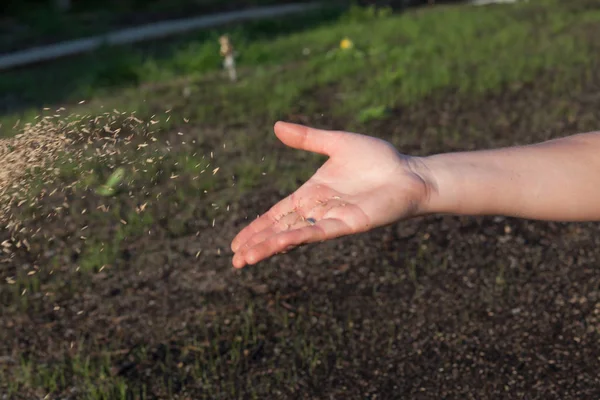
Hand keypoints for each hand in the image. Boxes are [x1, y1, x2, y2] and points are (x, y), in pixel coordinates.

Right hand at [230, 122, 431, 267]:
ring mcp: (331, 219)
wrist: (409, 172)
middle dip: (257, 244)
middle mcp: (318, 210)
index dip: (257, 228)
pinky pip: (318, 231)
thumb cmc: (378, 159)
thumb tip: (276, 127)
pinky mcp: (348, 224)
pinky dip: (296, 237)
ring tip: (245, 260)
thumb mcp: (336, 143)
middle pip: (280, 230)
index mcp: (311, 194)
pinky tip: (278, 243)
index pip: (277, 215)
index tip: (236, 242)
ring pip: (294, 235)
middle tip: (234, 260)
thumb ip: (307, 138)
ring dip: (270, 247)